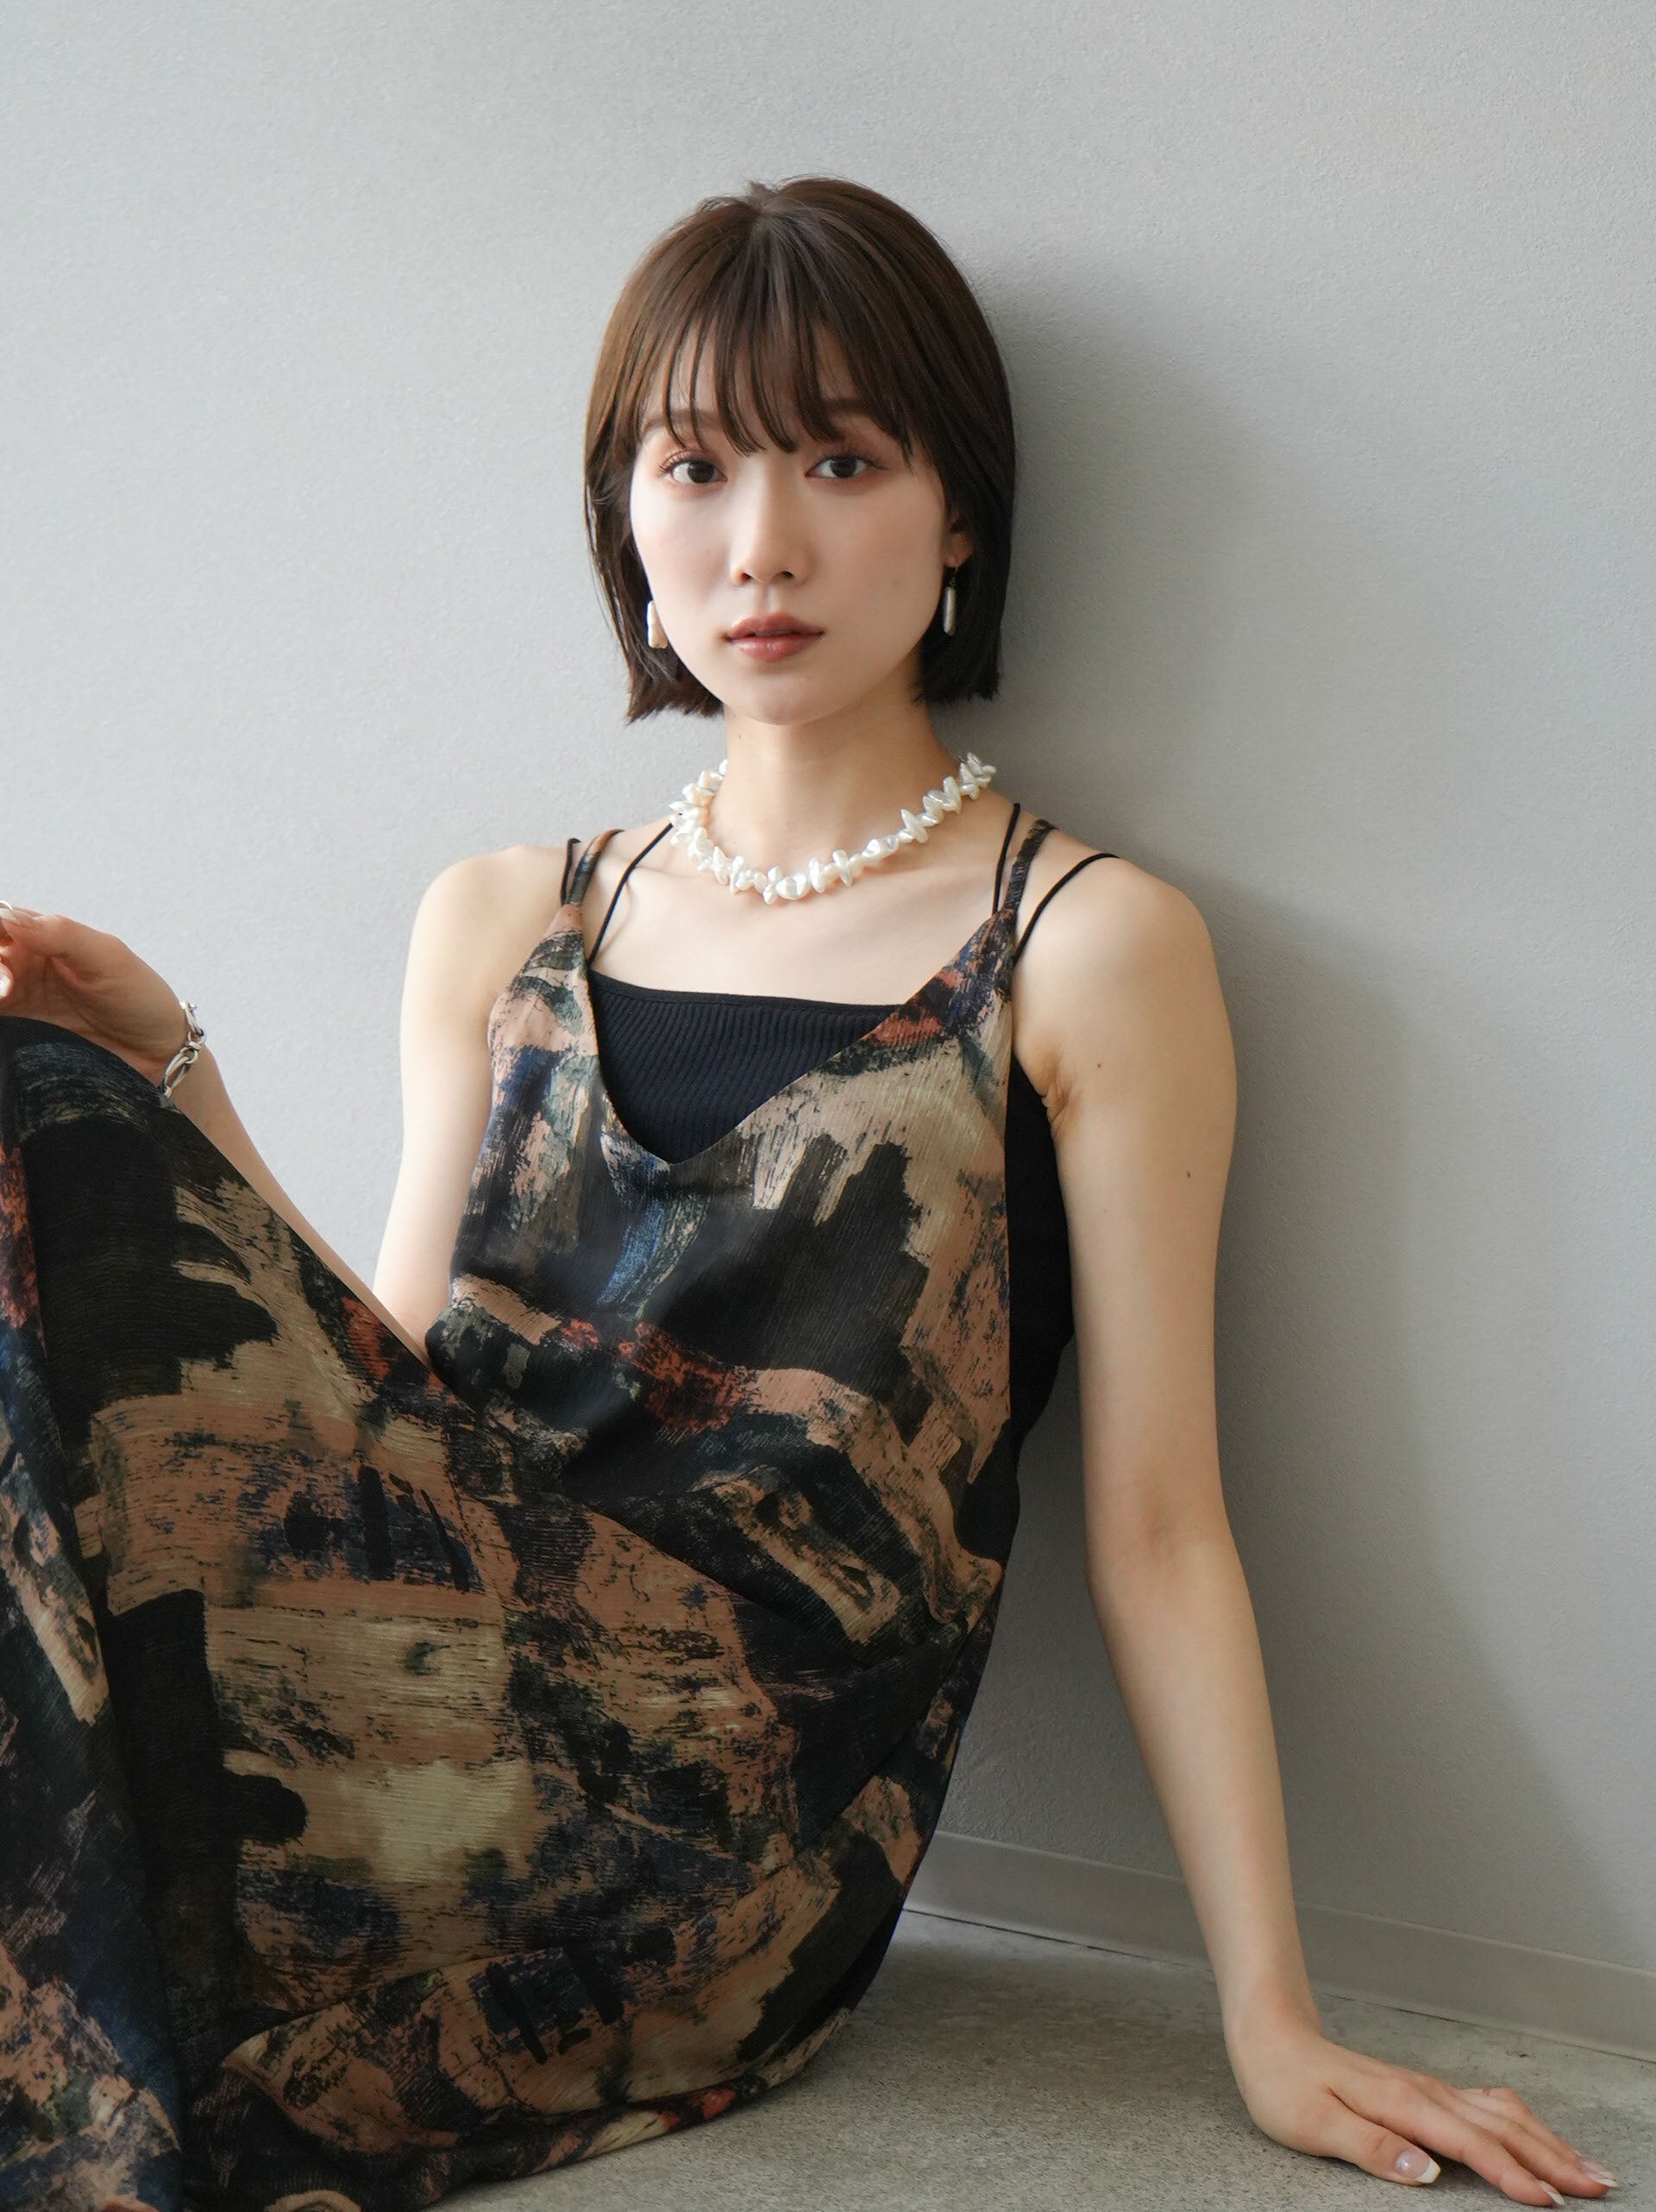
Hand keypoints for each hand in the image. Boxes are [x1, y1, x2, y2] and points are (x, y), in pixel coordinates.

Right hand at [0, 901, 191, 1085]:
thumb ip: (61, 934)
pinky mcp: (17, 1031)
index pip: (0, 920)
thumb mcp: (108, 958)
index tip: (6, 950)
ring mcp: (18, 999)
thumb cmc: (139, 998)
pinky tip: (3, 1018)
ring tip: (5, 999)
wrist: (156, 1053)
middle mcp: (23, 965)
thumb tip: (8, 915)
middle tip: (6, 988)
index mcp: (42, 937)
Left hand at [1229, 2013, 1618, 2200]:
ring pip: (1501, 2113)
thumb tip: (1426, 2171)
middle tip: (1599, 2186)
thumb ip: (1372, 2147)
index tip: (1549, 2203)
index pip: (1470, 2144)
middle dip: (1554, 2158)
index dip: (1511, 2175)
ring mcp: (1427, 2088)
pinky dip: (1522, 2124)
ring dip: (1547, 2140)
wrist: (1269, 2034)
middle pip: (1502, 2127)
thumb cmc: (1284, 2083)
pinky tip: (1535, 2135)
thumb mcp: (1314, 2123)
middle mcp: (1424, 2092)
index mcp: (1402, 2103)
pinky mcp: (1423, 2090)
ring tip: (1586, 2166)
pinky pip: (1486, 2105)